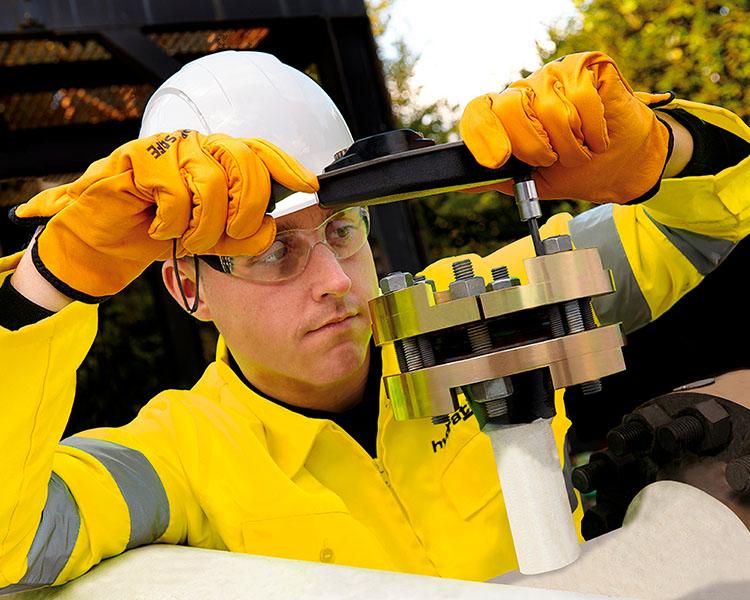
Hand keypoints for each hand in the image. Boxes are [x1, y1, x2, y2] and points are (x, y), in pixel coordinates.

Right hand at [11, 131, 317, 300]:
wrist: (108, 237)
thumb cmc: (163, 231)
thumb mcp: (211, 239)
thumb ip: (241, 235)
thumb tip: (272, 231)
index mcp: (220, 158)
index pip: (262, 152)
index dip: (288, 167)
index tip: (312, 186)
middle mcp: (200, 145)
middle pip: (245, 165)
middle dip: (247, 208)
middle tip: (230, 234)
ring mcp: (171, 148)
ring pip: (212, 182)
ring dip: (204, 224)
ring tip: (188, 239)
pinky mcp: (141, 157)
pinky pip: (175, 193)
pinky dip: (172, 222)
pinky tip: (159, 227)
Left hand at [459, 51, 673, 203]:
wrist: (624, 166)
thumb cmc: (579, 170)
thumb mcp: (532, 180)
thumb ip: (499, 177)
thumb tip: (462, 182)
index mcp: (507, 113)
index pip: (479, 111)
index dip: (484, 135)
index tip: (498, 160)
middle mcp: (526, 89)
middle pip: (511, 109)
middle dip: (536, 147)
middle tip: (553, 159)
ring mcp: (555, 74)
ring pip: (550, 109)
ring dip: (571, 144)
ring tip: (581, 149)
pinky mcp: (587, 66)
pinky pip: (582, 99)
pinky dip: (593, 128)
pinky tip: (598, 135)